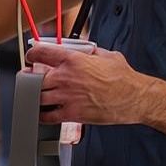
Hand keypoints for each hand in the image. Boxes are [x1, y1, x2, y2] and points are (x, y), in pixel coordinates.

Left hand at [26, 42, 148, 125]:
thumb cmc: (123, 78)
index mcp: (73, 60)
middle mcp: (66, 77)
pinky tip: (43, 113)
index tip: (31, 58)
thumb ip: (89, 51)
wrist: (135, 98)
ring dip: (35, 97)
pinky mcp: (73, 114)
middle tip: (31, 79)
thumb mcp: (106, 54)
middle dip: (30, 78)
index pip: (41, 53)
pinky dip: (42, 115)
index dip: (32, 55)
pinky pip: (48, 116)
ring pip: (38, 97)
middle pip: (35, 77)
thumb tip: (83, 49)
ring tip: (36, 96)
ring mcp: (68, 96)